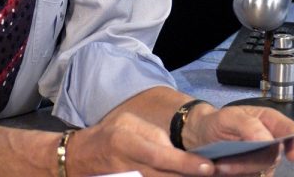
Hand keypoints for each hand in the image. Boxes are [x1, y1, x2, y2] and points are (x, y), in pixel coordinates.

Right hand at [66, 111, 216, 175]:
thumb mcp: (127, 123)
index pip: (161, 156)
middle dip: (190, 176)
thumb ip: (153, 134)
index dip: (186, 164)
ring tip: (200, 175)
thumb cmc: (108, 135)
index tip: (208, 167)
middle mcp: (127, 166)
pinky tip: (182, 176)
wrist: (78, 159)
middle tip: (215, 173)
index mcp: (127, 142)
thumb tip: (175, 150)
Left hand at [183, 105, 293, 175]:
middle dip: (248, 163)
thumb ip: (247, 124)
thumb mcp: (227, 117)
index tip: (291, 157)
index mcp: (269, 121)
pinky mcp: (255, 172)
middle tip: (223, 164)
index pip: (292, 131)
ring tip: (220, 166)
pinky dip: (238, 175)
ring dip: (240, 171)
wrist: (202, 136)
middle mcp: (271, 141)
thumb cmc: (217, 122)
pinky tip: (224, 170)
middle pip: (273, 157)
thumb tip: (266, 139)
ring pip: (263, 171)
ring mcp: (264, 158)